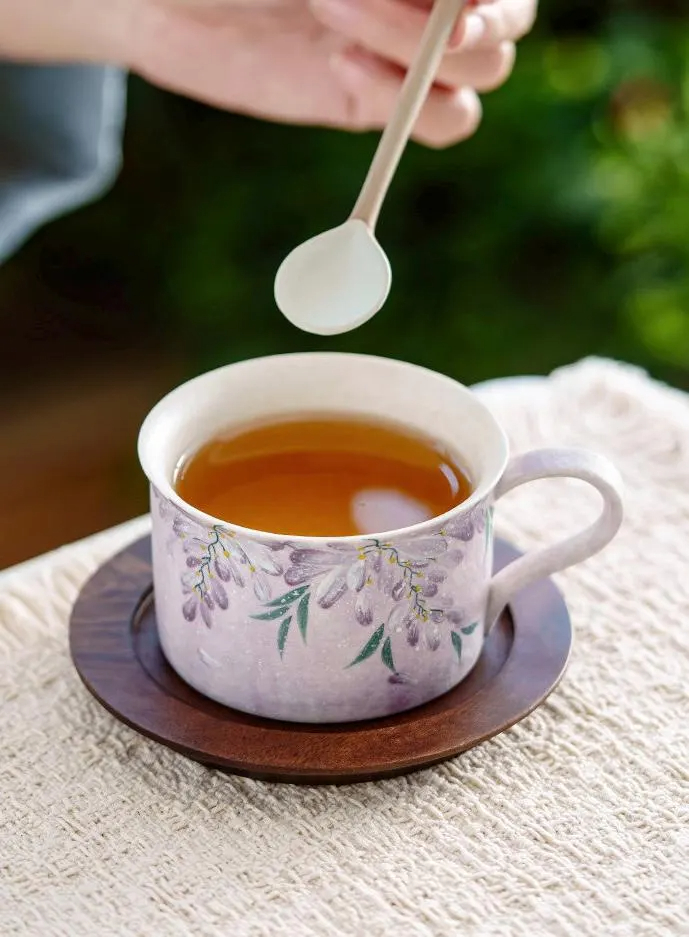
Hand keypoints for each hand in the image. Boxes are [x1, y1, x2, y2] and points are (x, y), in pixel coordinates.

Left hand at [0, 0, 536, 146]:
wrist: (165, 2)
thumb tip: (440, 3)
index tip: (450, 0)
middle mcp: (429, 4)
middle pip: (508, 26)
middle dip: (464, 20)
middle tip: (405, 13)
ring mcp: (406, 55)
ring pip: (483, 75)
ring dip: (425, 53)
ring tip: (334, 11)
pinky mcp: (375, 102)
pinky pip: (444, 123)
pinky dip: (413, 110)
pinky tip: (344, 67)